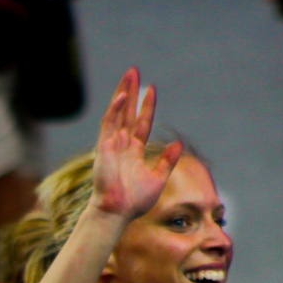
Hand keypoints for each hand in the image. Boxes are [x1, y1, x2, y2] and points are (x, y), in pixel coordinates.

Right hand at [88, 68, 183, 221]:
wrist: (117, 212)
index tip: (152, 90)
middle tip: (134, 71)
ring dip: (123, 92)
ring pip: (118, 112)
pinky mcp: (104, 146)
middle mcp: (122, 144)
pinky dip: (116, 109)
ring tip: (129, 74)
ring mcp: (112, 144)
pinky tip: (123, 95)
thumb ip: (167, 161)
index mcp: (134, 151)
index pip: (142, 123)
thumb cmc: (135, 201)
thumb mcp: (158, 179)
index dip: (147, 106)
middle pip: (128, 112)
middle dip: (131, 91)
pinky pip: (109, 123)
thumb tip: (178, 146)